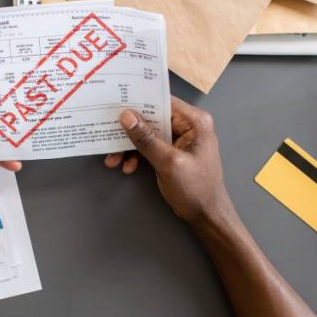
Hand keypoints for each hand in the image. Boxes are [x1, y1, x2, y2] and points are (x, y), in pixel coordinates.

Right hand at [104, 96, 236, 228]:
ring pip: (148, 133)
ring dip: (130, 146)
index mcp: (194, 121)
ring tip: (114, 159)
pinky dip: (137, 155)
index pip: (162, 101)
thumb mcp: (168, 163)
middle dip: (130, 129)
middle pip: (152, 117)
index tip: (115, 105)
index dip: (139, 101)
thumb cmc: (196, 189)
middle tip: (109, 134)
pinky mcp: (173, 151)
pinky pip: (150, 146)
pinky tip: (127, 166)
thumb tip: (126, 116)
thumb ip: (147, 139)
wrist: (206, 215)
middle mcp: (188, 125)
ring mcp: (180, 139)